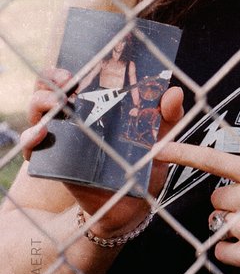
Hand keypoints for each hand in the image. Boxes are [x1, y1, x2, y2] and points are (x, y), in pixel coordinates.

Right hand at [23, 68, 183, 236]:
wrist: (131, 206)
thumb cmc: (143, 165)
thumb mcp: (160, 138)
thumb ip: (167, 116)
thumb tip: (173, 92)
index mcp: (98, 104)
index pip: (77, 76)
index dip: (71, 67)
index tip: (76, 68)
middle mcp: (75, 115)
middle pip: (50, 87)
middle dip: (51, 79)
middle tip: (65, 83)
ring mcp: (61, 136)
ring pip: (37, 109)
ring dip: (41, 102)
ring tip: (56, 106)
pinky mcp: (53, 160)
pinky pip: (33, 145)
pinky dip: (31, 137)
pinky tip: (40, 134)